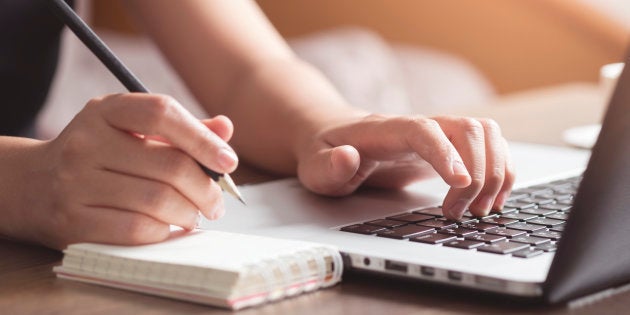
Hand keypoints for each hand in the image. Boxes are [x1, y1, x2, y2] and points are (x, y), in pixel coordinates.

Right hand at [22, 93, 237, 248]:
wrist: (32, 185)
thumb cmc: (98, 155)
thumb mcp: (131, 130)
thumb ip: (179, 129)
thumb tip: (225, 129)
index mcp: (105, 111)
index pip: (162, 113)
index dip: (203, 138)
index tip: (228, 161)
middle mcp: (87, 142)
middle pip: (169, 165)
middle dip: (206, 189)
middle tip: (216, 202)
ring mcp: (75, 182)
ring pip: (157, 201)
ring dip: (189, 213)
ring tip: (194, 215)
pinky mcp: (72, 221)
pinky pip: (136, 230)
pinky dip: (163, 231)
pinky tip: (168, 228)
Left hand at [296, 114, 514, 219]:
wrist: (335, 138)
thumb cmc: (326, 153)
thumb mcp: (315, 167)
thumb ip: (328, 166)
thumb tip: (346, 158)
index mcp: (385, 129)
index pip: (423, 130)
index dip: (446, 153)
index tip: (460, 185)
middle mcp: (418, 125)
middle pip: (466, 128)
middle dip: (477, 173)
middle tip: (460, 213)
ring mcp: (437, 134)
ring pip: (485, 133)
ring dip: (495, 172)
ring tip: (480, 209)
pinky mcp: (448, 147)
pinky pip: (489, 147)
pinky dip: (501, 171)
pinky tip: (491, 199)